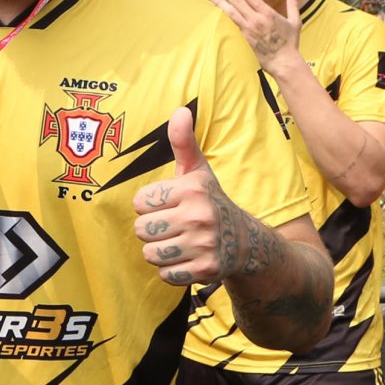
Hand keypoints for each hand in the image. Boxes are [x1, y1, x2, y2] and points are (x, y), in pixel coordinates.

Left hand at [133, 107, 233, 287]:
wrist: (244, 241)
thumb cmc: (210, 201)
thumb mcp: (198, 171)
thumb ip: (183, 142)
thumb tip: (180, 110)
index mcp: (192, 189)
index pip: (140, 202)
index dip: (149, 206)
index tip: (167, 205)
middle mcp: (200, 216)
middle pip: (142, 230)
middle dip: (151, 230)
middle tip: (171, 226)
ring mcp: (204, 245)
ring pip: (150, 254)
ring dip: (158, 251)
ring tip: (176, 242)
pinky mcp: (206, 270)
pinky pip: (165, 274)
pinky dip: (170, 270)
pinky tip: (186, 258)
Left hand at [205, 0, 305, 77]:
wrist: (283, 62)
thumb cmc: (290, 43)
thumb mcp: (295, 22)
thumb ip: (293, 5)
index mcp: (268, 13)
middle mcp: (257, 19)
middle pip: (238, 1)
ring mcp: (249, 29)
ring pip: (232, 12)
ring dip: (221, 2)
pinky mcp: (245, 38)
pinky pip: (233, 24)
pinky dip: (225, 16)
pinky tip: (218, 10)